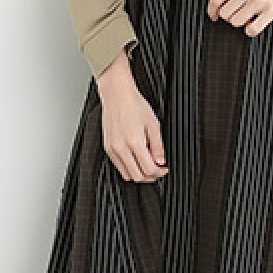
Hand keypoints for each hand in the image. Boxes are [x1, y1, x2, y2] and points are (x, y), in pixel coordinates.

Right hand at [97, 51, 168, 182]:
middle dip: (151, 177)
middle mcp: (121, 148)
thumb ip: (158, 146)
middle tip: (159, 170)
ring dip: (139, 174)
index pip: (149, 169)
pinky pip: (119, 166)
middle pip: (137, 176)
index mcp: (134, 142)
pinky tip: (137, 159)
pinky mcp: (107, 148)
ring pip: (127, 175)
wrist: (117, 95)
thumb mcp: (153, 124)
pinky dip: (129, 168)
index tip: (164, 169)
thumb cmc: (134, 105)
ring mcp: (112, 149)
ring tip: (148, 165)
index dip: (160, 172)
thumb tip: (161, 161)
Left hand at [207, 0, 272, 35]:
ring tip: (249, 17)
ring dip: (240, 23)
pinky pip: (252, 29)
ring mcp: (259, 0)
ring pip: (236, 22)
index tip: (213, 16)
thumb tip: (221, 3)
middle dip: (229, 16)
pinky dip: (250, 30)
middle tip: (237, 14)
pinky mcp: (271, 10)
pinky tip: (255, 24)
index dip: (211, 11)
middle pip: (225, 13)